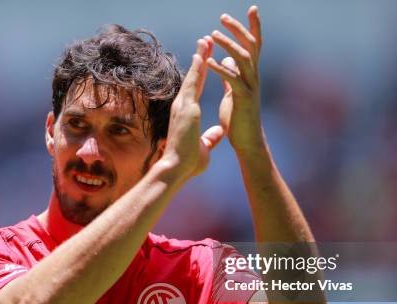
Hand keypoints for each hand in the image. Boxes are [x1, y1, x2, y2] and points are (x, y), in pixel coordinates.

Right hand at [161, 38, 224, 179]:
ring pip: (192, 76)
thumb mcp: (203, 147)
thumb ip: (210, 138)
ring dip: (200, 57)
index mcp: (187, 114)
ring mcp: (183, 106)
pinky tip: (202, 55)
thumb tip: (219, 133)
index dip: (200, 73)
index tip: (205, 59)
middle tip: (206, 41)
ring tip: (206, 41)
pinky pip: (192, 83)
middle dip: (200, 58)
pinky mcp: (186, 108)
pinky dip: (197, 68)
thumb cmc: (187, 163)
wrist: (176, 169)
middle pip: (193, 77)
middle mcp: (182, 106)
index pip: (195, 88)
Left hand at [207, 6, 263, 152]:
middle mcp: (254, 77)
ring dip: (228, 44)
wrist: (247, 143)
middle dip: (238, 29)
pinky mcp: (244, 99)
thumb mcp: (234, 93)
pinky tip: (209, 61)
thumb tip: (227, 58)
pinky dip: (221, 69)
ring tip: (213, 35)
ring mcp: (251, 87)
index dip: (252, 27)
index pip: (253, 46)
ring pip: (243, 59)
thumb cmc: (239, 119)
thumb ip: (232, 75)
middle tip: (223, 16)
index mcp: (250, 75)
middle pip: (250, 46)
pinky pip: (233, 79)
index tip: (252, 8)